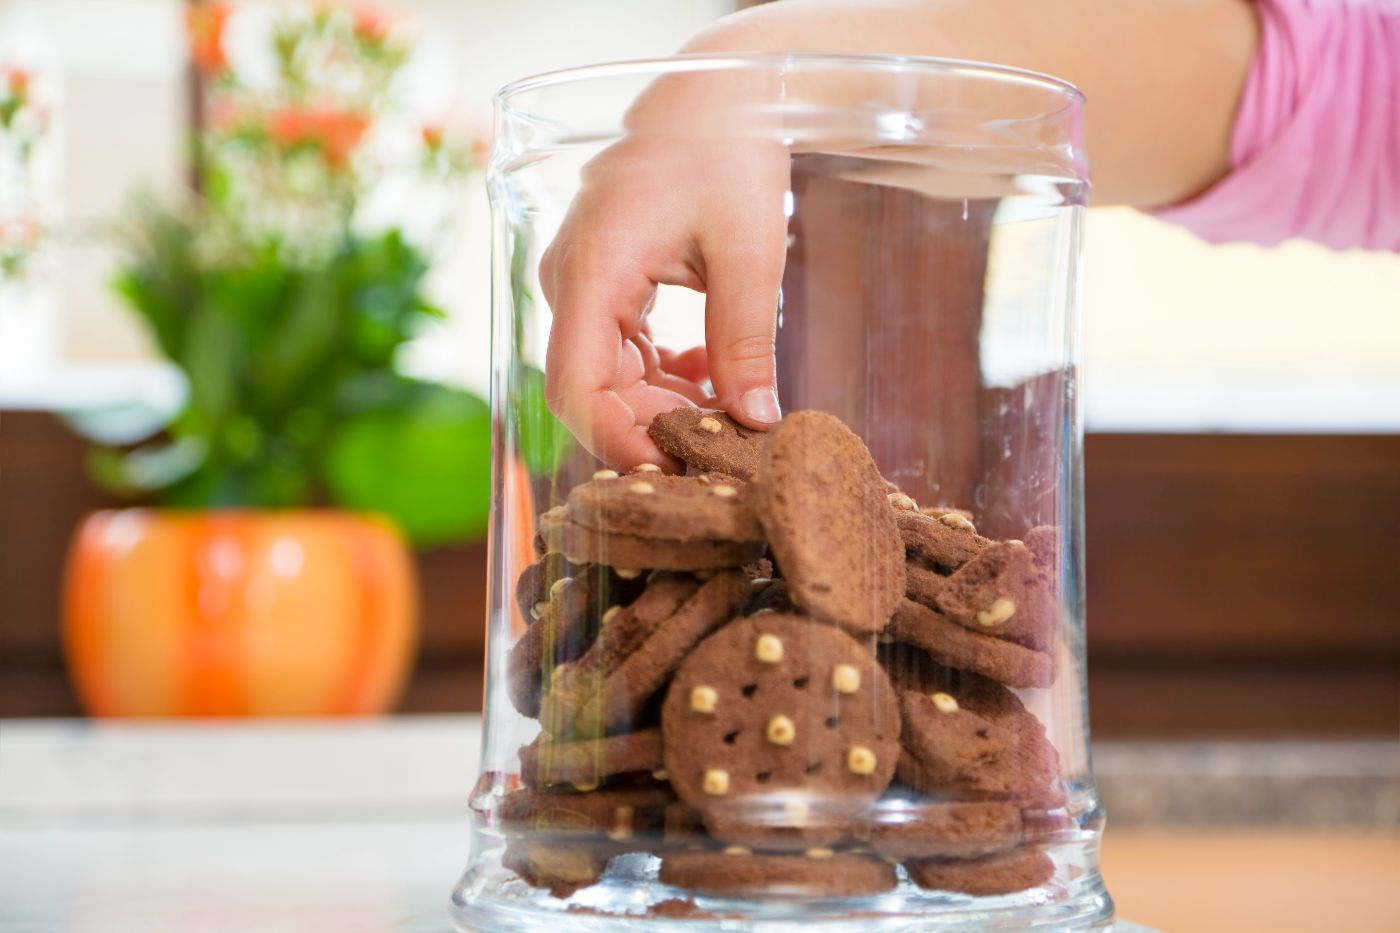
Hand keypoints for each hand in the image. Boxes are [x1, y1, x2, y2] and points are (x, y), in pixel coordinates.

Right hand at [538, 117, 789, 468]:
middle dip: (651, 429)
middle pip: (590, 389)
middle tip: (721, 454)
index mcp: (593, 269)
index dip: (614, 440)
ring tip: (726, 417)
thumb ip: (745, 339)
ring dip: (661, 405)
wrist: (715, 95)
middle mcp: (571, 280)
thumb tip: (755, 419)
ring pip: (606, 376)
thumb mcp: (749, 248)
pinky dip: (663, 376)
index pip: (575, 385)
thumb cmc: (727, 151)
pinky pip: (620, 351)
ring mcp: (582, 282)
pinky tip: (710, 375)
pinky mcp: (603, 283)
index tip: (670, 473)